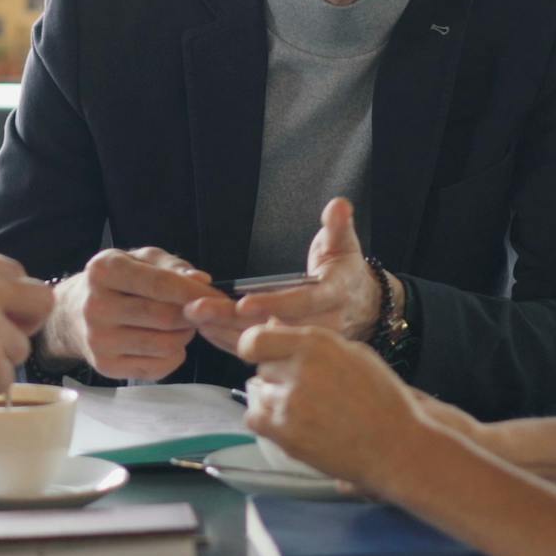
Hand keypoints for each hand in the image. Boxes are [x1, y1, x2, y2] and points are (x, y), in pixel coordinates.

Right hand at [47, 248, 223, 380]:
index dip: (194, 293)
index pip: (159, 284)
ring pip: (165, 345)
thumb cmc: (115, 282)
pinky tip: (164, 341)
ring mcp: (99, 340)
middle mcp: (96, 306)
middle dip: (191, 316)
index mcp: (104, 271)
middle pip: (165, 317)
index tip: (217, 297)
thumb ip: (173, 266)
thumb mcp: (139, 259)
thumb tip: (202, 281)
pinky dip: (173, 355)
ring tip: (178, 325)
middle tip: (198, 312)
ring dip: (184, 336)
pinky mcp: (106, 367)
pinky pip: (158, 367)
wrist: (72, 314)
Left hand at [184, 198, 382, 354]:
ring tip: (194, 317)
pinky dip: (229, 340)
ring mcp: (303, 342)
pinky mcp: (289, 350)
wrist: (361, 309)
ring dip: (224, 331)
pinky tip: (205, 329)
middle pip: (272, 326)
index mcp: (333, 297)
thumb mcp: (345, 246)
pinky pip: (258, 349)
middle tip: (198, 309)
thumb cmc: (345, 272)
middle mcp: (319, 326)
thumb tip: (338, 205)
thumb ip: (338, 226)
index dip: (274, 303)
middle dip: (232, 320)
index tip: (243, 302)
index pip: (302, 302)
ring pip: (261, 341)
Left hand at [237, 322, 432, 499]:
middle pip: (262, 368)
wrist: (397, 445)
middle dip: (277, 378)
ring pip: (259, 394)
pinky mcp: (285, 432)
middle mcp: (299, 368)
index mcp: (315, 343)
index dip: (255, 348)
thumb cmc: (382, 399)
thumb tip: (271, 325)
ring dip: (274, 401)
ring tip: (307, 412)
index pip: (256, 339)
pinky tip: (294, 426)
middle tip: (306, 393)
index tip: (262, 356)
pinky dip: (268, 424)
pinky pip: (255, 419)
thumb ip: (309, 342)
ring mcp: (290, 402)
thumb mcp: (352, 354)